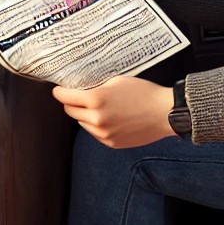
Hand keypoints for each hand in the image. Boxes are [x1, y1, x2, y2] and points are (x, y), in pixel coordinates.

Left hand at [53, 76, 175, 148]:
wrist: (164, 113)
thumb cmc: (144, 93)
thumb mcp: (116, 81)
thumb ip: (95, 87)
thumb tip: (80, 90)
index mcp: (96, 100)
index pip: (65, 97)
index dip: (60, 92)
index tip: (59, 90)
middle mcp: (96, 119)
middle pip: (70, 111)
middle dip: (72, 103)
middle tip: (78, 97)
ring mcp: (103, 134)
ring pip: (82, 123)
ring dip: (85, 115)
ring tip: (101, 107)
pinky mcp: (111, 143)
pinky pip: (95, 133)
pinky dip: (97, 126)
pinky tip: (110, 118)